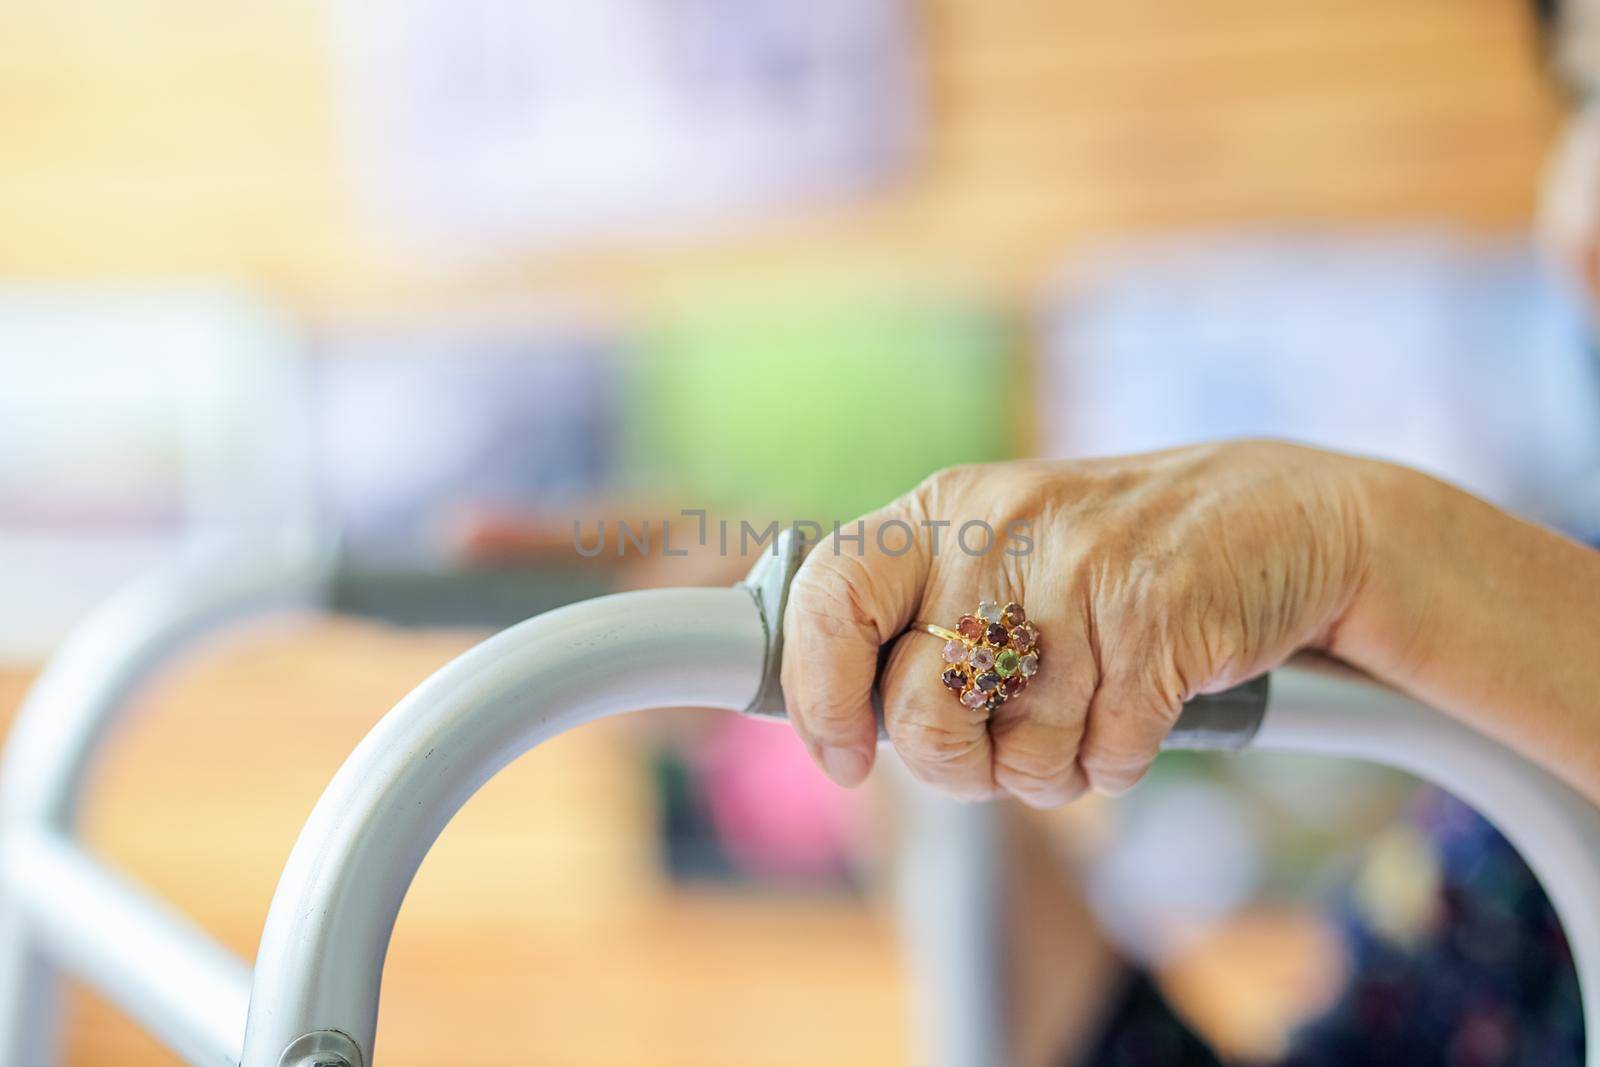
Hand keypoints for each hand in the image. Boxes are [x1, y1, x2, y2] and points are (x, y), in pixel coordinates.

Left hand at [779, 441, 1373, 805]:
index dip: (818, 692)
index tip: (842, 756)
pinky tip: (1142, 705)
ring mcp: (1083, 573)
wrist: (1284, 516)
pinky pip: (1105, 762)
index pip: (830, 594)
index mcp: (948, 508)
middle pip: (921, 715)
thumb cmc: (1114, 559)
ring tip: (1085, 711)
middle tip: (999, 749)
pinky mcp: (1160, 624)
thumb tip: (839, 724)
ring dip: (1049, 770)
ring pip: (1017, 757)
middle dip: (957, 768)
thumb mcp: (1002, 552)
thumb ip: (921, 618)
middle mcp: (1003, 530)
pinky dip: (1119, 761)